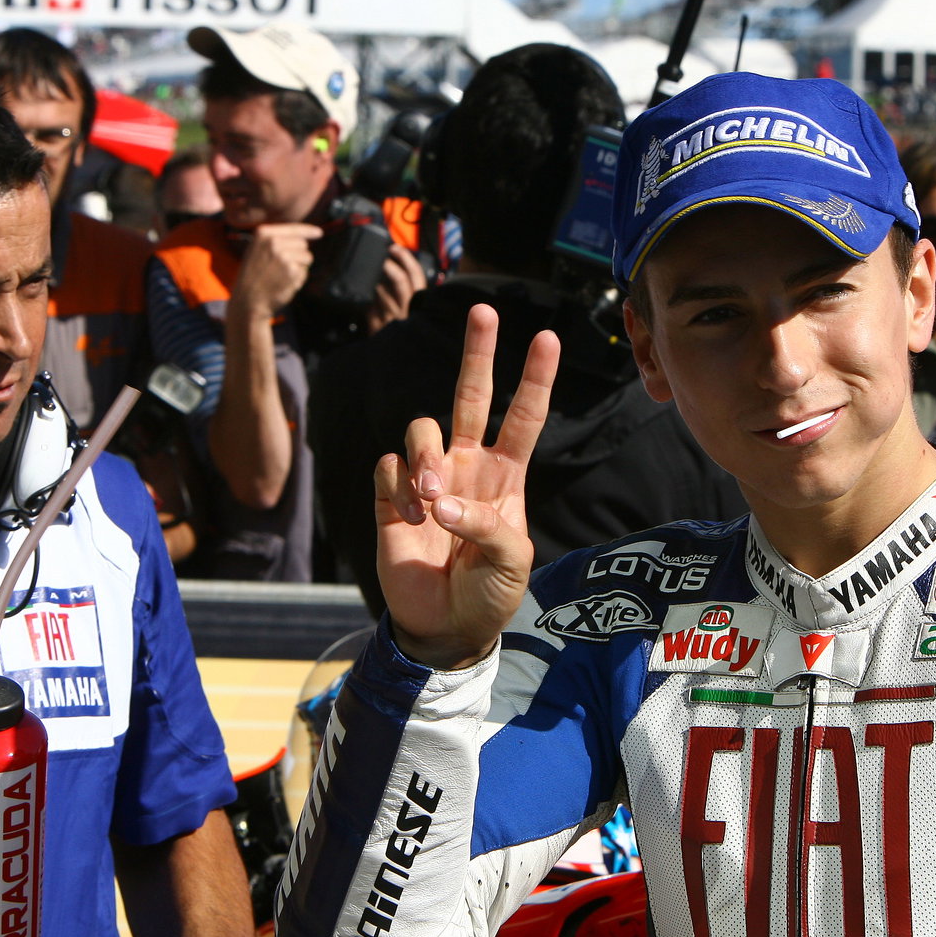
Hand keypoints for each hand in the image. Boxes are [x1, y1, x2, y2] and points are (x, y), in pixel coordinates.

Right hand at [231, 222, 322, 319]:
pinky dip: (298, 279)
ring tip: (282, 275)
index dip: (309, 231)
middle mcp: (274, 242)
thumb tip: (302, 237)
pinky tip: (284, 283)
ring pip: (307, 257)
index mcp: (263, 234)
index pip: (294, 228)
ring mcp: (284, 256)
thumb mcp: (257, 250)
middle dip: (299, 255)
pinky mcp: (292, 271)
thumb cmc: (253, 276)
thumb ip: (275, 240)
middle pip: (303, 244)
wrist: (248, 299)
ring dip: (300, 267)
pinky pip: (305, 272)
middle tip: (283, 267)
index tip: (319, 233)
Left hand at [364, 243, 427, 334]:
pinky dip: (371, 307)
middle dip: (389, 266)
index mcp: (420, 305)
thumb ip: (408, 295)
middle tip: (382, 260)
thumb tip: (394, 273)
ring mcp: (393, 320)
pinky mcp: (379, 328)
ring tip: (378, 289)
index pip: (416, 276)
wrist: (399, 362)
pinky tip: (373, 309)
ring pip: (381, 292)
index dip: (405, 259)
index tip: (395, 248)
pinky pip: (371, 310)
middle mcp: (408, 311)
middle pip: (399, 281)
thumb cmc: (410, 336)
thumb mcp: (415, 314)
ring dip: (377, 287)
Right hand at [375, 303, 559, 667]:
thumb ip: (486, 526)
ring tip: (431, 498)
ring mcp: (428, 479)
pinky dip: (397, 488)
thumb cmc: (489, 594)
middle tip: (482, 309)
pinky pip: (387, 466)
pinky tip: (408, 520)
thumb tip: (443, 501)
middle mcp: (467, 466)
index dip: (535, 378)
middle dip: (477, 353)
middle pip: (471, 396)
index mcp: (506, 476)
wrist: (445, 627)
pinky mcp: (390, 497)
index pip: (524, 417)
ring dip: (424, 454)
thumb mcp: (510, 563)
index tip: (547, 337)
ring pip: (421, 429)